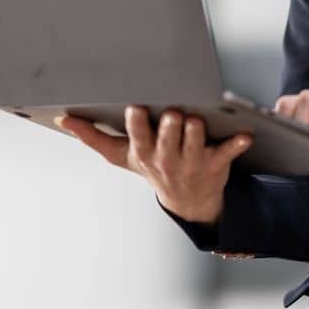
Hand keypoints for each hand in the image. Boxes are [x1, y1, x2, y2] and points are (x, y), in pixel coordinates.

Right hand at [55, 106, 251, 224]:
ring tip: (196, 118)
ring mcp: (193, 161)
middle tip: (172, 112)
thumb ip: (92, 136)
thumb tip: (63, 120)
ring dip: (197, 130)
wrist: (188, 200)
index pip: (138, 137)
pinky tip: (244, 134)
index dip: (138, 124)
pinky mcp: (217, 163)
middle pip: (168, 138)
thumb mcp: (120, 155)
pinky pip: (229, 151)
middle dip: (170, 125)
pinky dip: (237, 144)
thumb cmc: (151, 166)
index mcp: (143, 152)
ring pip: (195, 141)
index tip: (136, 108)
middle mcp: (167, 158)